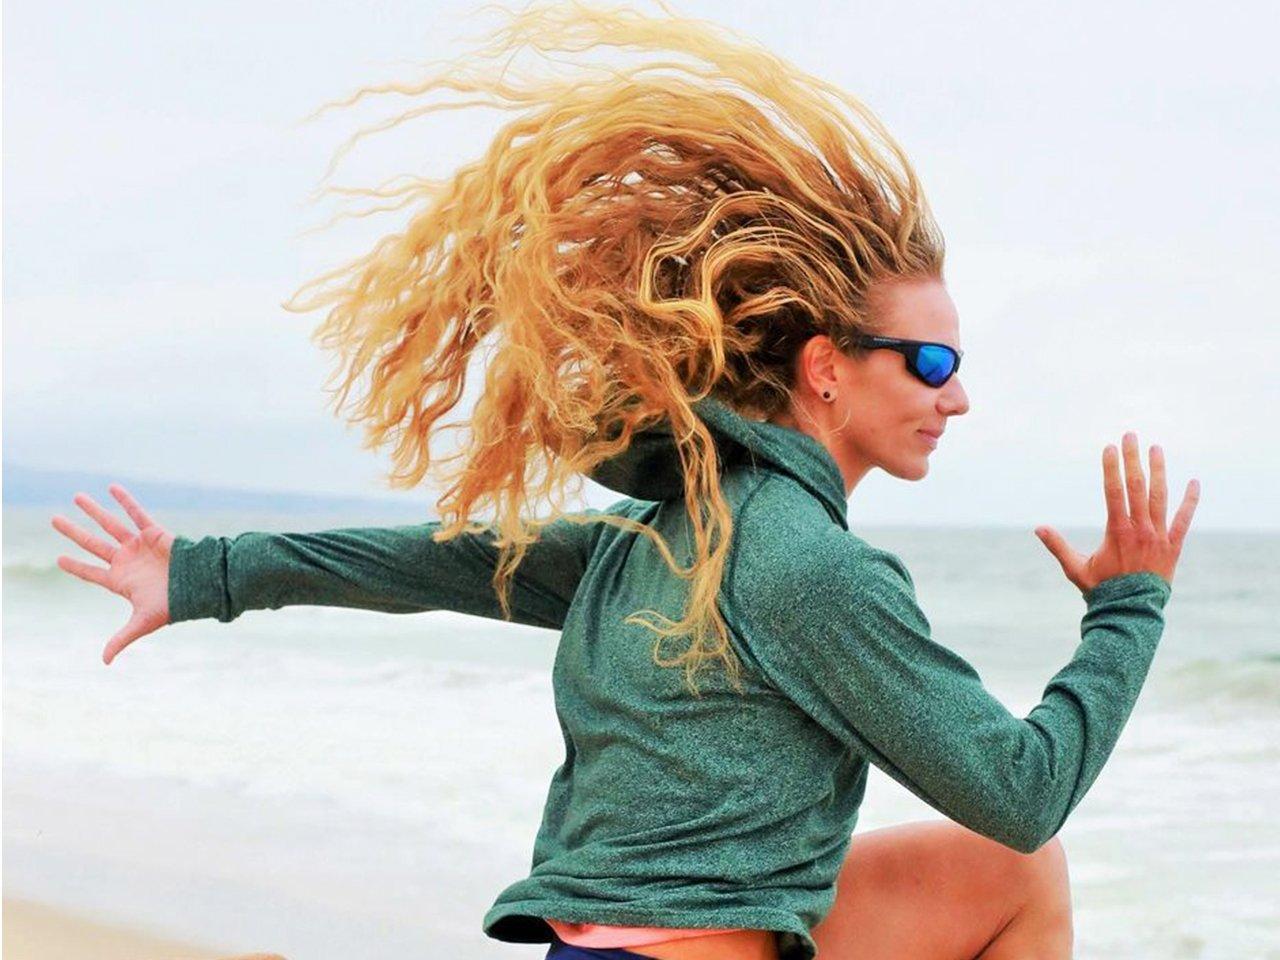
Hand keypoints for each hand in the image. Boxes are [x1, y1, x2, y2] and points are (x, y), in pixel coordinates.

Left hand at [51, 484, 176, 664]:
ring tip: (76, 497)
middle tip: (54, 521)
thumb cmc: (173, 605)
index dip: (75, 567)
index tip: (59, 559)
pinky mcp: (153, 532)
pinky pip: (136, 513)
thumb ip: (121, 638)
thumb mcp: (142, 622)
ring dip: (93, 511)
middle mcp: (127, 560)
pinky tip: (112, 488)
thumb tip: (104, 662)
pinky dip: (125, 501)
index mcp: (121, 580)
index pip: (92, 572)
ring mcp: (138, 545)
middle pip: (93, 543)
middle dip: (74, 532)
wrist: (200, 585)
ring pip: (110, 525)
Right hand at [1034, 431, 1199, 594]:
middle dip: (1133, 459)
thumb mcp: (1075, 568)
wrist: (1132, 612)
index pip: (1114, 491)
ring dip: (1158, 470)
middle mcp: (1140, 528)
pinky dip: (1190, 501)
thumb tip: (1037, 528)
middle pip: (1137, 486)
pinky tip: (1193, 481)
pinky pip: (1183, 519)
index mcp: (1117, 530)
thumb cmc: (1102, 590)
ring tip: (1156, 448)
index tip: (1110, 447)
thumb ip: (1058, 546)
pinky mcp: (1173, 545)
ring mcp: (1159, 535)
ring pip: (1160, 496)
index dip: (1112, 467)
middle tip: (1130, 435)